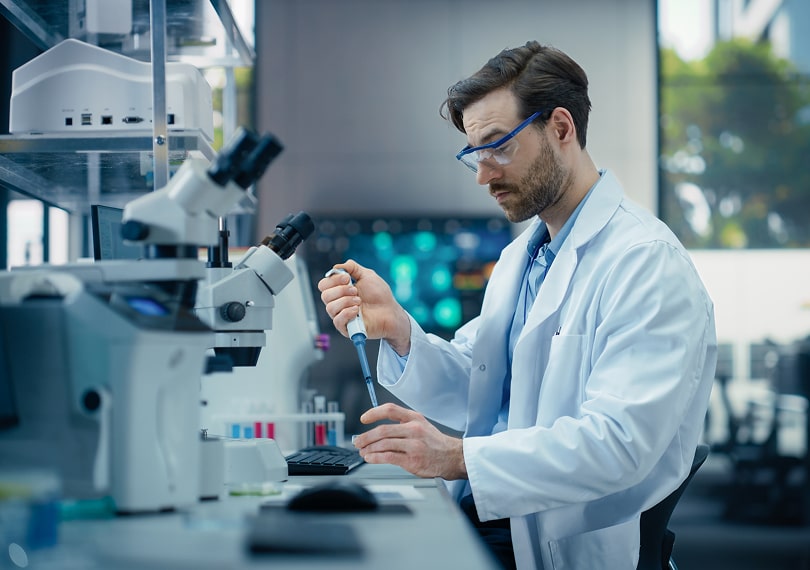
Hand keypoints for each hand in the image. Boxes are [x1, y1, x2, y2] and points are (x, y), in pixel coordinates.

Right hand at [318, 259, 410, 354]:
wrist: (390, 311)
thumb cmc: (379, 295)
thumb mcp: (367, 275)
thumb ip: (352, 268)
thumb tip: (337, 266)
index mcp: (339, 290)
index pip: (324, 285)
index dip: (333, 280)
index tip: (347, 278)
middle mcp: (338, 303)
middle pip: (325, 295)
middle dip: (340, 290)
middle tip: (356, 291)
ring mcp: (341, 316)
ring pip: (330, 307)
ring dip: (346, 301)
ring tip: (359, 301)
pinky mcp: (346, 328)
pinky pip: (337, 321)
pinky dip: (346, 313)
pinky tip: (357, 310)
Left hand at [353, 403, 467, 479]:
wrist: (453, 457)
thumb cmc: (436, 444)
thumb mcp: (422, 426)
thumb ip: (403, 425)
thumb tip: (379, 431)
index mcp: (414, 418)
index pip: (390, 410)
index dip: (374, 413)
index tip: (363, 418)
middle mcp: (414, 429)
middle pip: (382, 430)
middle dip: (366, 436)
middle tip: (358, 441)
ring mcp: (413, 445)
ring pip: (383, 444)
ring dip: (368, 448)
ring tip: (362, 452)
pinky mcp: (412, 460)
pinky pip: (388, 457)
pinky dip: (375, 458)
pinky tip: (370, 459)